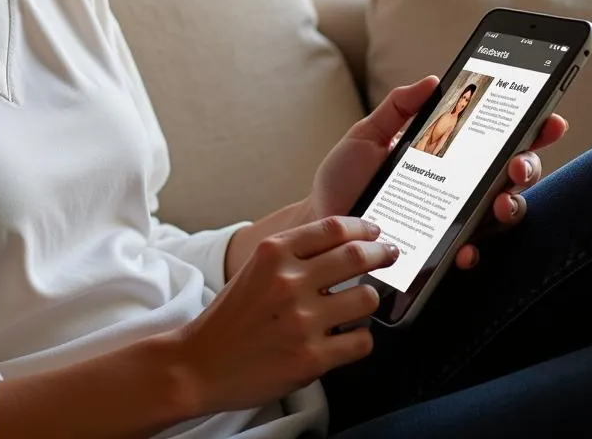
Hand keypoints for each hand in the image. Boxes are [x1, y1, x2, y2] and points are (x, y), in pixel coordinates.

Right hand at [173, 217, 396, 415]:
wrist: (201, 362)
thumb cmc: (232, 315)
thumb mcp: (254, 268)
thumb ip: (292, 253)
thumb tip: (341, 239)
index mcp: (273, 253)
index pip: (333, 228)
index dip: (362, 227)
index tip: (375, 232)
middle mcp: (288, 281)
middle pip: (356, 256)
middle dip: (382, 253)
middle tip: (390, 255)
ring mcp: (301, 321)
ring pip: (367, 298)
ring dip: (369, 298)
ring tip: (360, 302)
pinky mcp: (312, 359)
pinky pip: (361, 341)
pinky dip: (361, 337)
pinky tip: (348, 335)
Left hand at [304, 75, 568, 269]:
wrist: (322, 221)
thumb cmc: (345, 177)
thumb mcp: (367, 135)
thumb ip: (397, 108)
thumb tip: (432, 80)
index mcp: (446, 155)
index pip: (496, 141)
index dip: (530, 131)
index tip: (548, 120)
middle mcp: (458, 188)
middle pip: (509, 176)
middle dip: (525, 167)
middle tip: (517, 164)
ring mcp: (452, 220)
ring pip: (499, 215)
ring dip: (509, 207)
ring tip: (501, 203)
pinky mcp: (438, 250)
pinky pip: (466, 251)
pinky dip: (470, 250)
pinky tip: (465, 247)